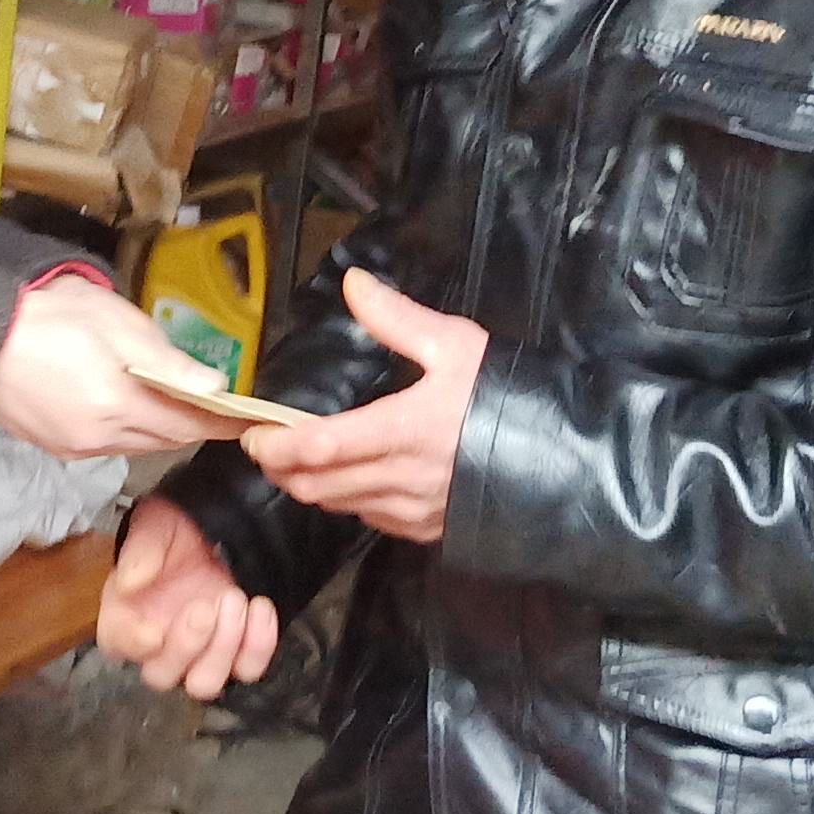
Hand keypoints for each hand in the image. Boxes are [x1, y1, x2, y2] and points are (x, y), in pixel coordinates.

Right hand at [0, 277, 245, 458]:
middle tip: (216, 408)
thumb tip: (213, 385)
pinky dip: (129, 430)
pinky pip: (109, 445)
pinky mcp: (57, 447)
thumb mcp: (113, 322)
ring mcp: (77, 447)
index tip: (249, 419)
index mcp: (119, 404)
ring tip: (174, 404)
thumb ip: (165, 358)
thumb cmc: (45, 318)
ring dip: (160, 429)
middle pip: (166, 440)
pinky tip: (126, 406)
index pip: (189, 424)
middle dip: (193, 425)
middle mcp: (102, 437)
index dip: (221, 422)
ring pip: (138, 445)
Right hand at [100, 495, 276, 697]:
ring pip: (205, 683)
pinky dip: (258, 645)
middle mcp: (157, 647)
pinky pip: (248, 669)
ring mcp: (198, 656)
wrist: (211, 533)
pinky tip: (260, 608)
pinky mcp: (235, 654)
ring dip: (223, 648)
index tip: (154, 631)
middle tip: (206, 605)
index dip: (135, 644)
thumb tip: (130, 581)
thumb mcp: (154, 525)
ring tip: (235, 599)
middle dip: (187, 645)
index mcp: (124, 616)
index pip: (118, 644)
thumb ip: (141, 549)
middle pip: (162, 675)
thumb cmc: (172, 533)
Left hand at [242, 271, 487, 543]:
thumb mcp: (455, 345)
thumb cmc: (504, 395)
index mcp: (400, 432)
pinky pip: (370, 520)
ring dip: (311, 486)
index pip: (320, 448)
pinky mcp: (426, 530)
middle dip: (283, 469)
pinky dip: (348, 501)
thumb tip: (353, 283)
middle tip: (267, 448)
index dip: (278, 447)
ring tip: (299, 461)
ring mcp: (413, 512)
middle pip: (317, 485)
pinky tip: (350, 479)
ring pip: (339, 506)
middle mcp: (399, 480)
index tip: (254, 436)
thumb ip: (396, 318)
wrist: (560, 456)